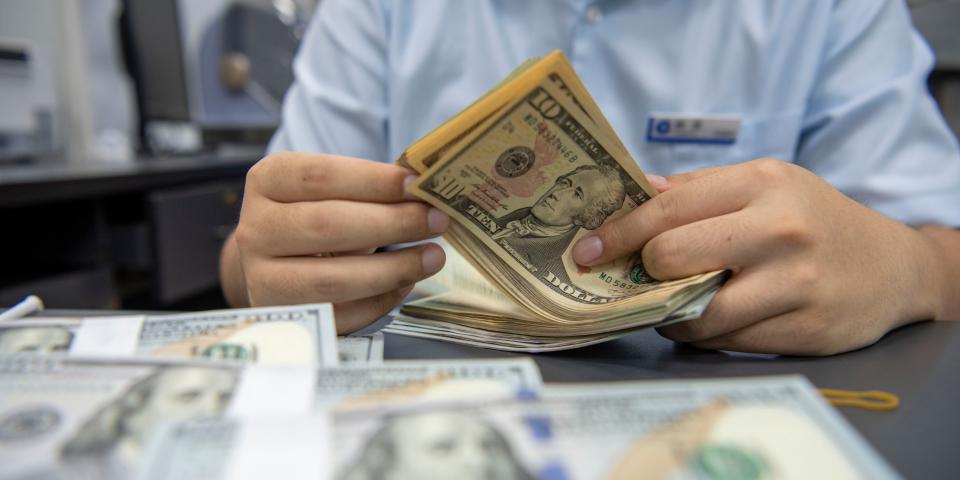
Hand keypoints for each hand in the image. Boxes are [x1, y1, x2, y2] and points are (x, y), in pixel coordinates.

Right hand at [227, 152, 448, 333]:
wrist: (278, 263)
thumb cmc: (317, 215)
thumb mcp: (333, 190)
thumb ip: (371, 187)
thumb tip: (427, 190)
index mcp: (266, 182)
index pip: (319, 176)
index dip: (372, 180)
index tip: (416, 184)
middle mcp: (255, 229)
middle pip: (327, 224)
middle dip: (391, 223)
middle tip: (435, 221)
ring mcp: (262, 278)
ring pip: (333, 278)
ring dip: (393, 268)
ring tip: (432, 257)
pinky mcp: (284, 318)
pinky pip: (339, 314)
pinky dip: (379, 301)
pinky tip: (405, 285)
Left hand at [571, 159, 941, 354]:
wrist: (891, 266)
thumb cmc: (812, 218)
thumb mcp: (765, 183)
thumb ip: (698, 188)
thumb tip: (632, 192)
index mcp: (761, 183)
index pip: (667, 208)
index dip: (617, 232)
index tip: (584, 250)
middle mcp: (780, 230)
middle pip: (672, 257)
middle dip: (644, 271)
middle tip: (638, 276)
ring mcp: (795, 283)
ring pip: (697, 313)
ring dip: (671, 313)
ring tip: (673, 302)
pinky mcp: (805, 329)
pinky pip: (726, 343)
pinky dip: (704, 336)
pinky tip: (707, 320)